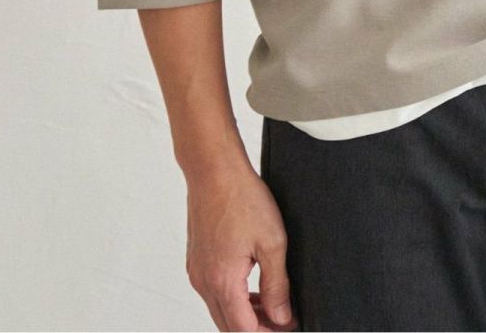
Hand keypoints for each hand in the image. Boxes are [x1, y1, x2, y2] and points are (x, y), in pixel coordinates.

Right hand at [185, 162, 299, 330]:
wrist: (213, 169)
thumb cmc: (241, 197)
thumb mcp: (271, 242)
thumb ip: (277, 285)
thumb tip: (282, 317)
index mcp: (222, 282)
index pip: (244, 330)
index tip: (289, 326)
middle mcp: (204, 282)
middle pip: (229, 326)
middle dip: (257, 328)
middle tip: (283, 320)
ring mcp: (197, 271)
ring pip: (220, 310)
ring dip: (244, 314)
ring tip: (272, 305)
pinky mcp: (196, 260)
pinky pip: (213, 292)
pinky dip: (232, 297)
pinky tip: (251, 286)